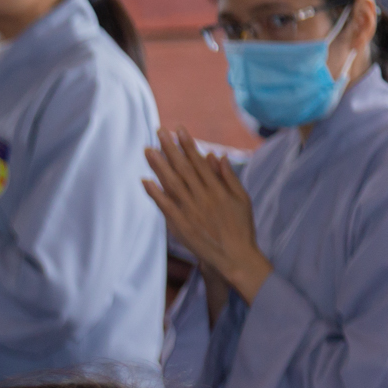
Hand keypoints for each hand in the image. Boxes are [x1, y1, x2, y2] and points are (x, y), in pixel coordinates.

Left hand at [143, 130, 270, 301]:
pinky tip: (145, 180)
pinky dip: (155, 193)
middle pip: (183, 168)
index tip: (178, 129)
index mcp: (217, 189)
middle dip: (170, 148)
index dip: (187, 144)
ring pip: (172, 183)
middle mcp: (203, 197)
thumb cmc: (241, 228)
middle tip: (158, 131)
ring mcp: (191, 211)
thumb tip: (216, 156)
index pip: (199, 162)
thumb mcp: (242, 199)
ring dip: (159, 166)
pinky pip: (165, 207)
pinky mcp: (181, 226)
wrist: (235, 258)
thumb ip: (228, 177)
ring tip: (147, 150)